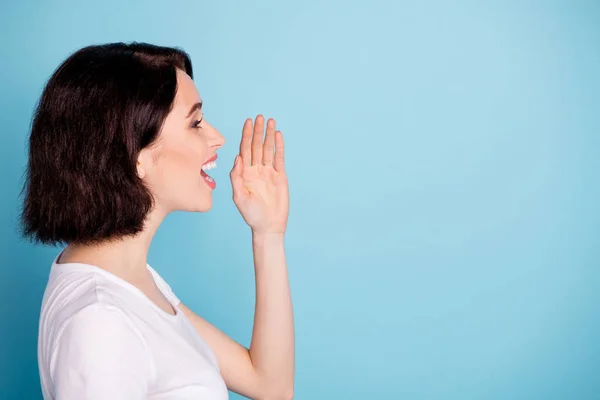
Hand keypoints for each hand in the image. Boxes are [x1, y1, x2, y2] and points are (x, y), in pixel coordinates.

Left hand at [230, 115, 288, 235]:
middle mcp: (256, 169)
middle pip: (256, 146)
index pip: (244, 150)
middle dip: (257, 131)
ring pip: (268, 149)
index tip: (247, 122)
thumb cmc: (251, 214)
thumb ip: (236, 177)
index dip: (245, 136)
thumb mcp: (239, 196)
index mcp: (244, 173)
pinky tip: (278, 135)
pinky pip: (279, 158)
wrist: (268, 226)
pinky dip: (279, 146)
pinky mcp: (280, 176)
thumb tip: (237, 158)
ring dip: (268, 135)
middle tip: (259, 117)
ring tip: (270, 121)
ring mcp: (268, 172)